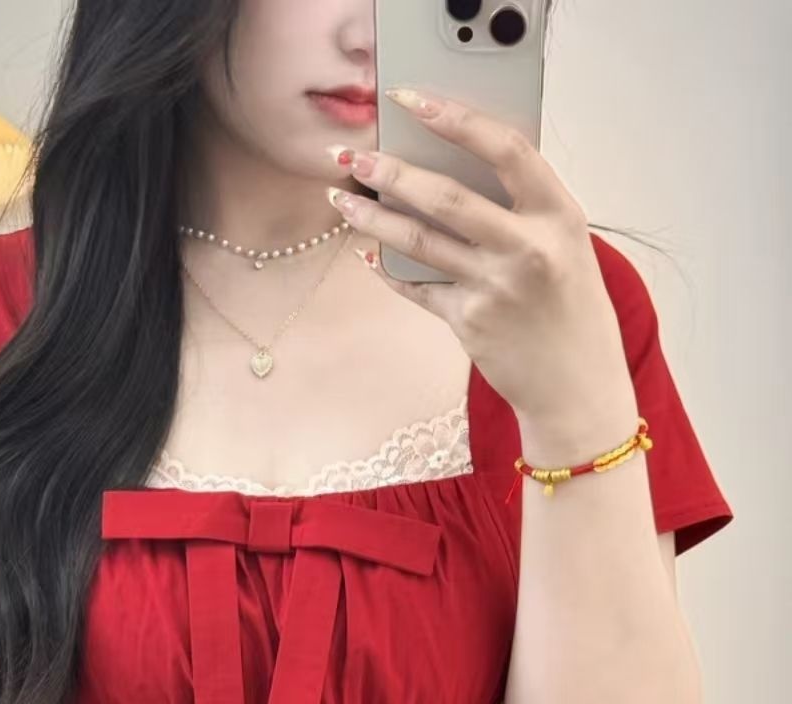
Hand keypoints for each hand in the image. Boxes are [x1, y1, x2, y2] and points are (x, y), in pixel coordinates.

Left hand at [325, 88, 634, 423]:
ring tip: (342, 199)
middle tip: (355, 156)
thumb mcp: (565, 246)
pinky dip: (389, 270)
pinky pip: (417, 287)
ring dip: (372, 218)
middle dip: (391, 172)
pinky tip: (368, 255)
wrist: (577, 386)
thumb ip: (523, 209)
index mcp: (559, 215)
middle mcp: (528, 248)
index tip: (413, 101)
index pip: (506, 149)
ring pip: (418, 242)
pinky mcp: (469, 322)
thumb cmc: (571, 310)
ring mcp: (495, 288)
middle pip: (446, 197)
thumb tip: (453, 168)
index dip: (456, 118)